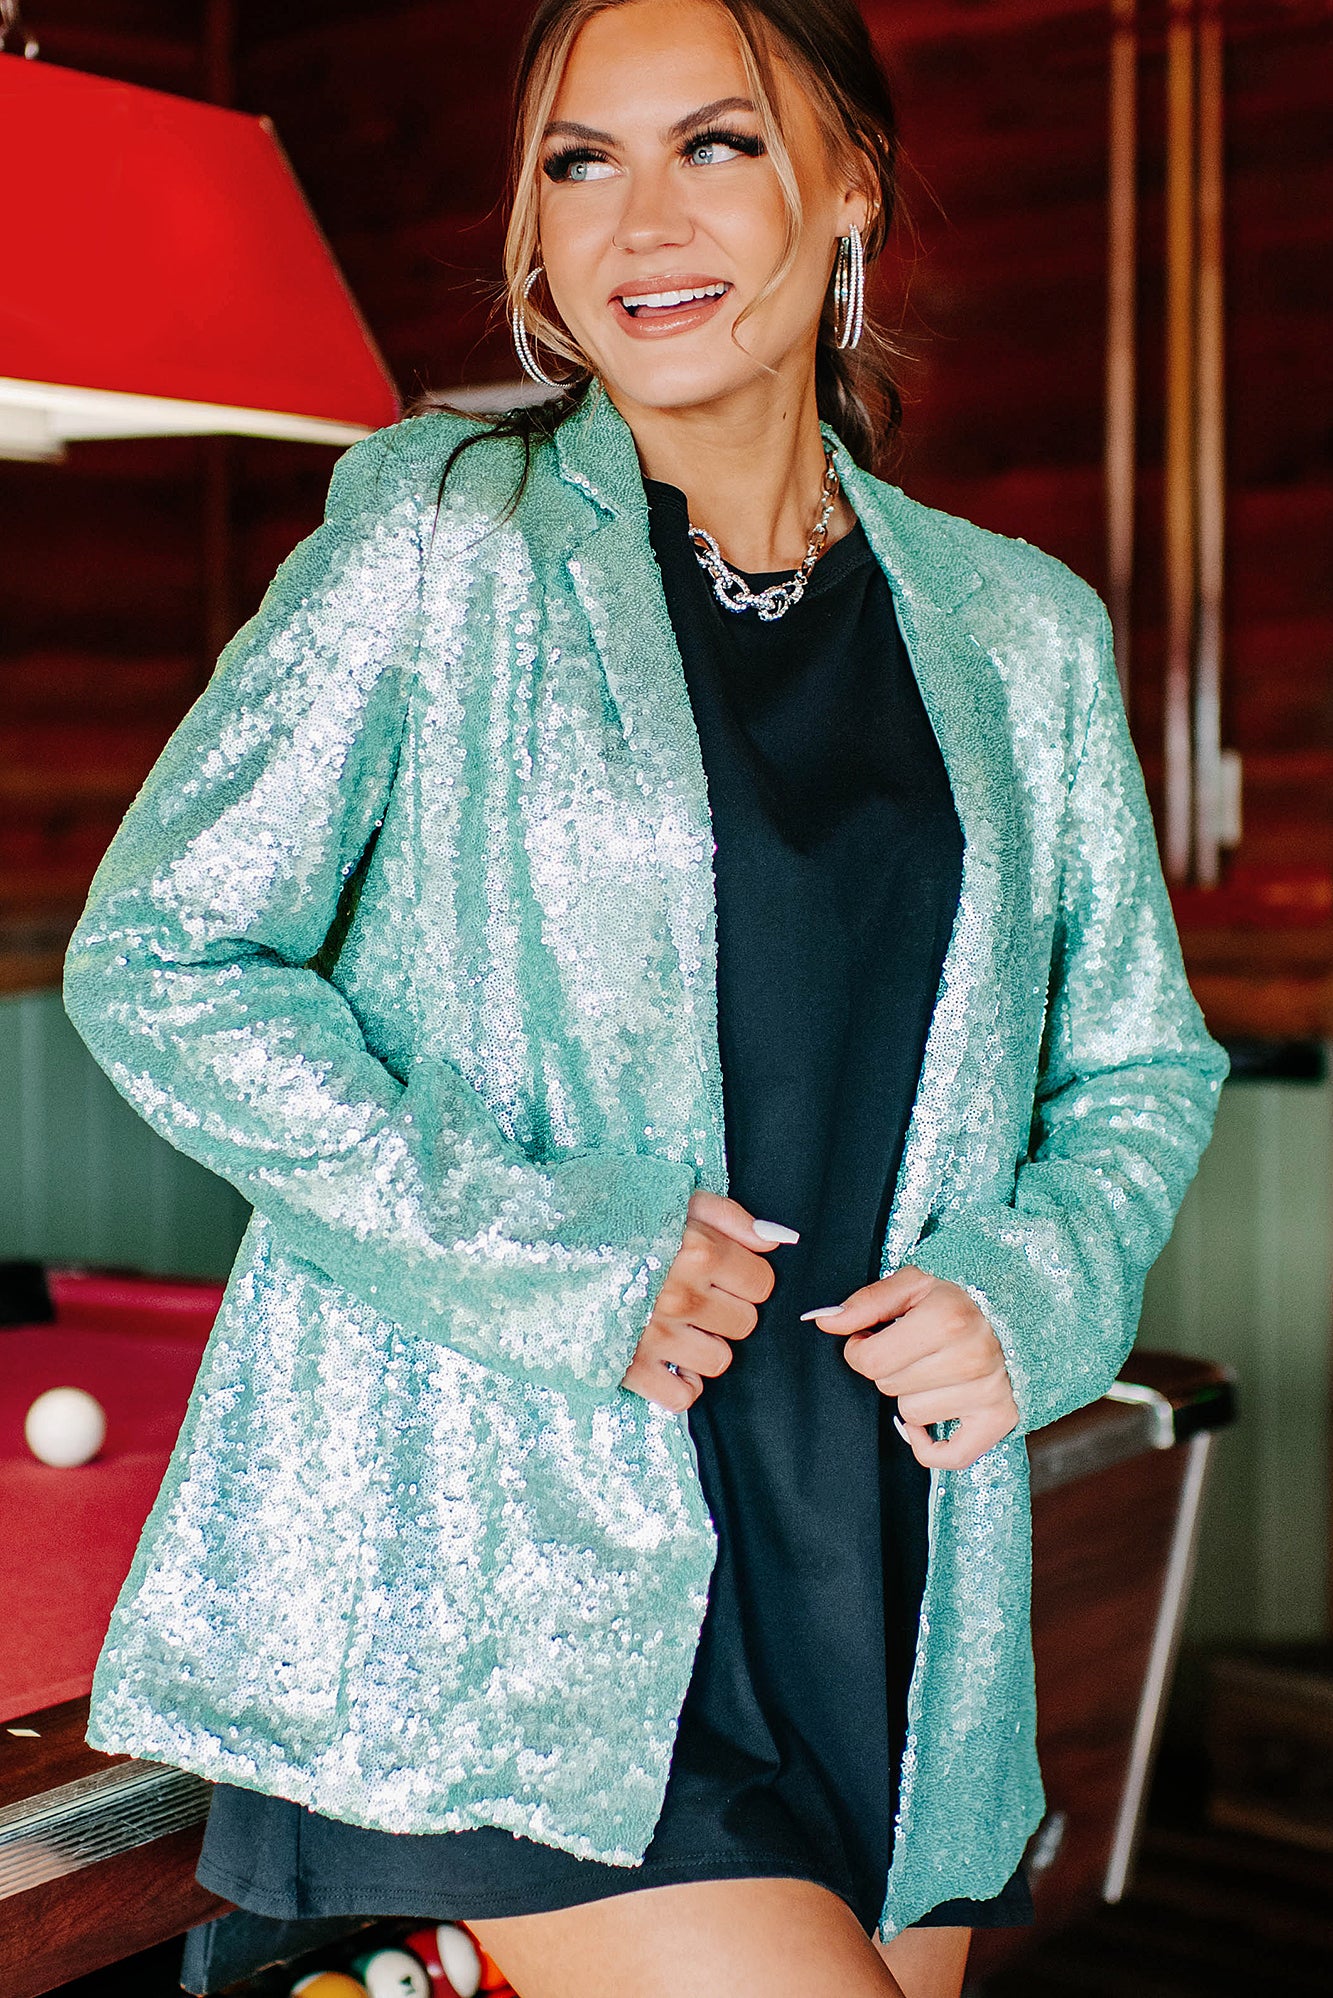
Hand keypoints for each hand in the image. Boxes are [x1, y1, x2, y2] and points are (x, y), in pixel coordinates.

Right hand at [622, 1190, 794, 1411]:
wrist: (530, 1244)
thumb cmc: (604, 1214)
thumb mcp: (669, 1196)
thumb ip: (728, 1215)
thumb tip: (775, 1240)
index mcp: (697, 1250)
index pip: (762, 1283)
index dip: (744, 1275)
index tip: (720, 1271)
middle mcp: (682, 1297)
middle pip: (745, 1323)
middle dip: (726, 1309)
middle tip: (693, 1294)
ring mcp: (656, 1336)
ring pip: (720, 1360)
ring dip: (704, 1345)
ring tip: (675, 1324)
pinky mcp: (627, 1368)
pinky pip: (682, 1397)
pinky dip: (680, 1383)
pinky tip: (665, 1360)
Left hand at [803, 1267, 1018, 1468]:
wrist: (1017, 1312)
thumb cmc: (959, 1298)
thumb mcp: (913, 1284)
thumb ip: (866, 1303)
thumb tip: (824, 1322)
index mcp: (946, 1319)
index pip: (870, 1361)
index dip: (861, 1350)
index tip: (872, 1338)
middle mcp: (970, 1358)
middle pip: (890, 1387)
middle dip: (892, 1368)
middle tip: (914, 1349)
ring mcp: (988, 1392)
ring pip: (914, 1415)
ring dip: (915, 1395)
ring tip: (935, 1370)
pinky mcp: (1000, 1419)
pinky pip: (951, 1456)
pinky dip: (932, 1445)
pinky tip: (931, 1418)